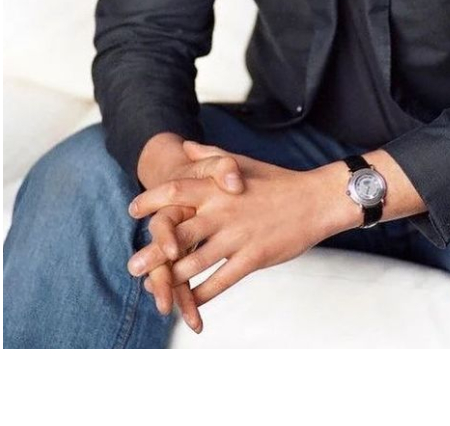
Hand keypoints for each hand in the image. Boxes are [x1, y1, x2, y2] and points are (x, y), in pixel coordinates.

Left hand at [128, 140, 351, 312]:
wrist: (317, 200)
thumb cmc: (278, 181)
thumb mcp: (242, 162)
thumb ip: (210, 157)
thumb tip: (184, 145)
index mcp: (218, 188)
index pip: (175, 191)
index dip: (151, 201)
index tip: (133, 211)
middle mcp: (223, 211)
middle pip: (178, 234)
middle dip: (152, 253)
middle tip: (132, 266)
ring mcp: (238, 236)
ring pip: (196, 263)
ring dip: (172, 280)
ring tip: (155, 291)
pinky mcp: (254, 257)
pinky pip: (222, 280)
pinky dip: (204, 294)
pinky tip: (192, 303)